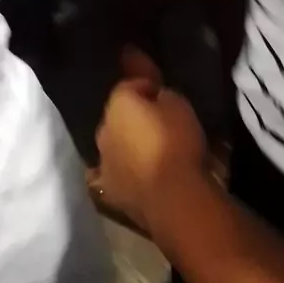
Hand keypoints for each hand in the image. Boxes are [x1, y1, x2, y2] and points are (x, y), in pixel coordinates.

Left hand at [97, 80, 207, 231]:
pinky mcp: (108, 190)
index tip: (162, 94)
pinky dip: (122, 172)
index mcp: (118, 105)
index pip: (128, 86)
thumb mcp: (180, 106)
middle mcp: (103, 129)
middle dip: (133, 117)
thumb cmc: (177, 143)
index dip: (146, 87)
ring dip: (127, 145)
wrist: (173, 196)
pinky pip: (112, 174)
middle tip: (157, 123)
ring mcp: (103, 161)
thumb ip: (164, 96)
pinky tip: (136, 176)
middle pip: (117, 117)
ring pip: (114, 145)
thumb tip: (157, 98)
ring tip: (150, 152)